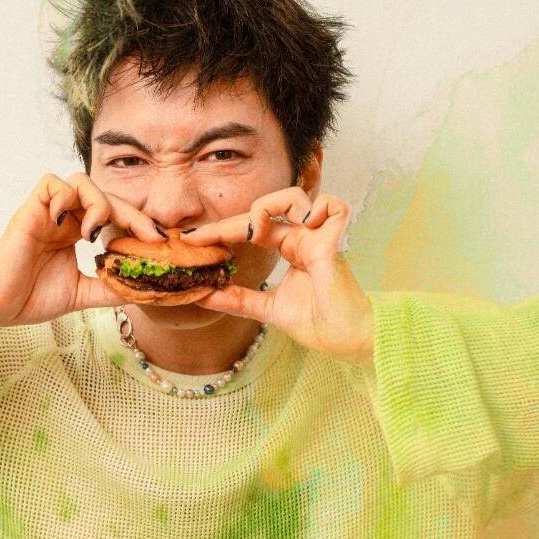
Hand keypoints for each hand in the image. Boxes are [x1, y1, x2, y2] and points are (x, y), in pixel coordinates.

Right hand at [0, 173, 162, 325]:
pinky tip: (71, 226)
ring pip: (81, 182)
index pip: (115, 216)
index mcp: (77, 233)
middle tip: (150, 235)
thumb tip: (145, 289)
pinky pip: (51, 183)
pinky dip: (66, 197)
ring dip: (99, 202)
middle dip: (132, 213)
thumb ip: (110, 288)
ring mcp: (48, 212)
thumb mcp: (83, 294)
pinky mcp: (30, 210)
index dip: (139, 223)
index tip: (160, 241)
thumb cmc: (31, 298)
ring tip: (96, 233)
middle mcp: (65, 218)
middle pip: (106, 196)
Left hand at [179, 187, 373, 363]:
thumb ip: (238, 299)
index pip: (251, 230)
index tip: (191, 240)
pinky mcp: (335, 243)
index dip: (221, 232)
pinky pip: (334, 206)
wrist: (347, 341)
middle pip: (264, 211)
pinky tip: (302, 224)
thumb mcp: (268, 309)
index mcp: (290, 250)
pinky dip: (318, 207)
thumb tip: (203, 295)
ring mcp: (319, 238)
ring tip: (255, 231)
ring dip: (270, 206)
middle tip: (201, 237)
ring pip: (295, 197)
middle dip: (228, 222)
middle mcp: (303, 239)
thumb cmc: (319, 324)